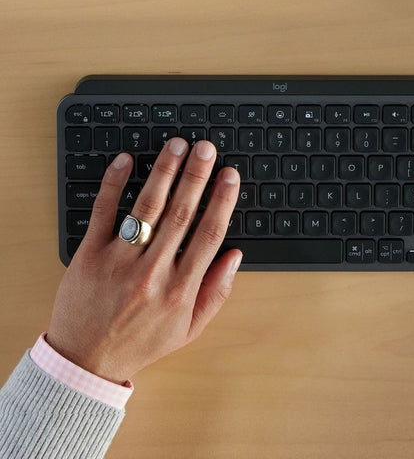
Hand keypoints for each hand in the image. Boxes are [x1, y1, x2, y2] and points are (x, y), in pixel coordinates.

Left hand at [47, 138, 241, 383]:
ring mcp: (118, 262)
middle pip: (180, 213)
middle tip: (206, 148)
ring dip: (164, 172)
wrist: (84, 361)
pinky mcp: (88, 256)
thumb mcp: (189, 328)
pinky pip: (102, 213)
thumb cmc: (140, 342)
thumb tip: (235, 255)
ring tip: (176, 146)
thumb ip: (216, 291)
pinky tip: (125, 161)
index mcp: (180, 289)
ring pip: (146, 208)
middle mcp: (151, 273)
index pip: (208, 234)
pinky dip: (114, 184)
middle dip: (196, 176)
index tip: (230, 176)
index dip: (222, 201)